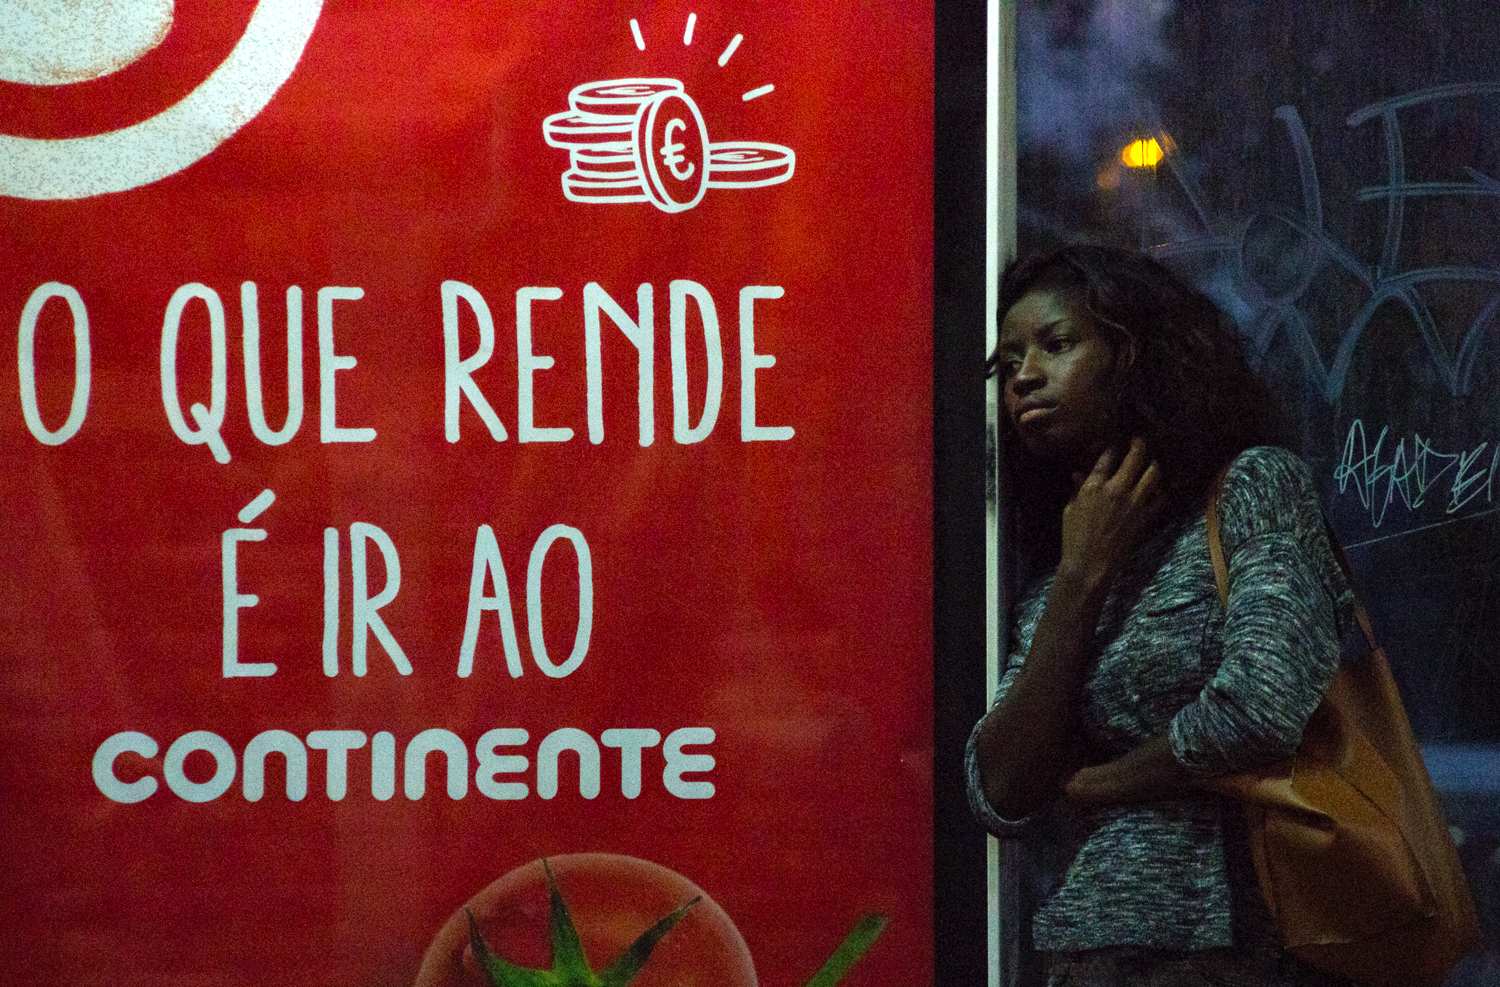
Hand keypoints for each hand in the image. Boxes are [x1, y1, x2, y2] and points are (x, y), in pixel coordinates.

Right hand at [1058, 438, 1162, 587]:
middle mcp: (1117, 489)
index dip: (1114, 445)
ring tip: (1152, 461)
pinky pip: (1162, 497)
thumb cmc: (1074, 537)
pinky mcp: (1146, 517)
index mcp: (1095, 485)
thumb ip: (1079, 488)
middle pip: (1136, 456)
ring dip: (1154, 463)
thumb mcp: (1071, 509)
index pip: (1109, 455)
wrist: (1091, 564)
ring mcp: (1135, 502)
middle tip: (1141, 440)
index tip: (1117, 441)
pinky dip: (1161, 490)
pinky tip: (1158, 488)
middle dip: (1140, 444)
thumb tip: (1080, 474)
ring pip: (1154, 472)